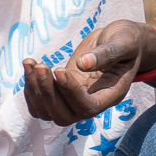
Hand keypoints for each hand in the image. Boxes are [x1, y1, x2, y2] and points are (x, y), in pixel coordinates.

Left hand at [21, 19, 155, 125]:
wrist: (120, 40)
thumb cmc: (127, 39)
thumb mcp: (124, 41)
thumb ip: (108, 53)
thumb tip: (82, 64)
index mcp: (111, 94)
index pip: (88, 107)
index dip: (70, 92)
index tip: (59, 69)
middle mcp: (92, 103)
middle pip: (64, 116)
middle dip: (47, 93)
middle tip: (40, 65)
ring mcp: (75, 101)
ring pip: (47, 112)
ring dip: (34, 90)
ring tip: (31, 62)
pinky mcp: (61, 94)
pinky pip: (40, 104)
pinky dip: (30, 87)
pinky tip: (29, 65)